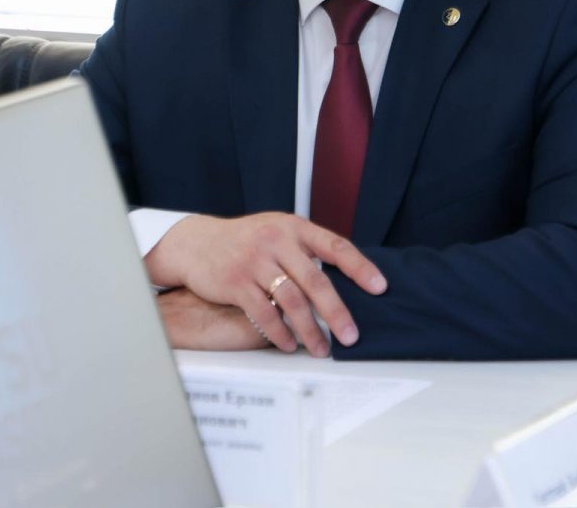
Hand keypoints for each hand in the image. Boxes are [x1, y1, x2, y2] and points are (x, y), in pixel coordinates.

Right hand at [144, 212, 386, 355]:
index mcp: (292, 227)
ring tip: (322, 348)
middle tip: (351, 336)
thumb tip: (343, 282)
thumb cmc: (244, 242)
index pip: (335, 245)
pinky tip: (288, 344)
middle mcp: (275, 240)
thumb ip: (303, 250)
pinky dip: (280, 333)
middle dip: (337, 312)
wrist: (196, 242)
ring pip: (292, 301)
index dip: (360, 267)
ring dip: (310, 330)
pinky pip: (264, 313)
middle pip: (315, 280)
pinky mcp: (235, 282)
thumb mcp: (275, 232)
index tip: (380, 287)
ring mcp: (254, 261)